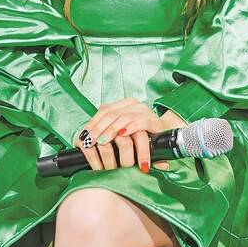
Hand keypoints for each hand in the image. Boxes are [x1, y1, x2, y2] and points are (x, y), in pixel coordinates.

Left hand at [73, 98, 187, 173]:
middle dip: (98, 129)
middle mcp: (133, 104)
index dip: (92, 123)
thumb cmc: (140, 136)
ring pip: (122, 117)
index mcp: (123, 104)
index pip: (103, 110)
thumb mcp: (121, 132)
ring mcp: (144, 110)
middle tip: (90, 142)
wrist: (165, 135)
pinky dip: (129, 129)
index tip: (83, 137)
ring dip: (111, 131)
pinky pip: (139, 122)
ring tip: (102, 142)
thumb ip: (106, 131)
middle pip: (110, 114)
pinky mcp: (153, 120)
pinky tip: (122, 136)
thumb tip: (82, 140)